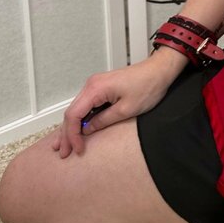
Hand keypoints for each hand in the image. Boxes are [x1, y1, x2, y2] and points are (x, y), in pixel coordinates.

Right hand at [50, 59, 175, 158]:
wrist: (160, 70)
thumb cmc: (148, 86)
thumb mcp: (126, 110)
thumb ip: (103, 121)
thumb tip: (88, 130)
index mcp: (95, 89)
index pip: (73, 115)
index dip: (73, 135)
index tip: (77, 149)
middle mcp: (91, 85)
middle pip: (71, 112)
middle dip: (66, 134)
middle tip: (63, 152)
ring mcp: (95, 85)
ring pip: (76, 109)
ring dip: (71, 127)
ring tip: (65, 145)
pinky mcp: (101, 87)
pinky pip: (85, 105)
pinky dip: (80, 119)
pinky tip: (77, 130)